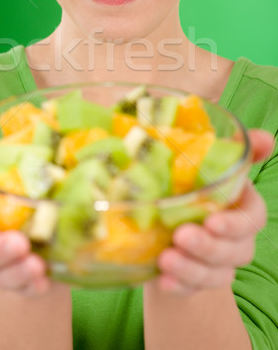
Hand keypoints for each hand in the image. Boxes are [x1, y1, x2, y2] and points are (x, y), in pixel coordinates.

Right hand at [0, 127, 51, 295]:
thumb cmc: (16, 186)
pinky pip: (23, 289)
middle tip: (20, 244)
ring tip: (36, 265)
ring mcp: (0, 264)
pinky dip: (32, 286)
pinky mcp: (22, 279)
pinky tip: (45, 280)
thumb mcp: (0, 164)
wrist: (43, 220)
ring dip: (16, 271)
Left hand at [155, 128, 274, 294]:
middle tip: (180, 236)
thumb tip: (266, 138)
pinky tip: (162, 281)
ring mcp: (217, 262)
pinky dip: (178, 287)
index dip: (235, 223)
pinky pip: (192, 289)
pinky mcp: (194, 280)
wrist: (166, 220)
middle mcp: (235, 237)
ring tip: (165, 259)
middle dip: (208, 247)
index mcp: (241, 205)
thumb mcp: (205, 161)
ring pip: (215, 274)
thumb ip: (236, 149)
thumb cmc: (189, 181)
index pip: (253, 218)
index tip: (212, 221)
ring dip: (191, 269)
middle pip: (235, 250)